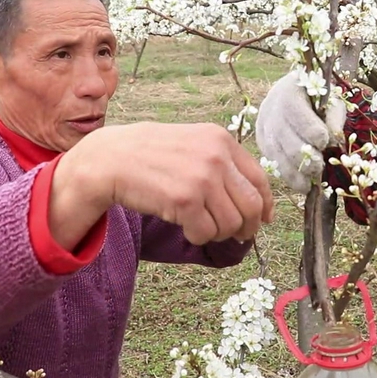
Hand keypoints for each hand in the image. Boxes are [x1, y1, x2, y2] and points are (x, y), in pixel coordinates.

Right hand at [72, 121, 274, 244]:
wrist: (111, 158)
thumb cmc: (152, 155)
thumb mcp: (193, 144)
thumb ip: (223, 163)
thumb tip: (257, 201)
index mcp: (221, 139)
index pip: (260, 179)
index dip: (265, 205)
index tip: (263, 219)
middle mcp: (216, 156)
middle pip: (252, 206)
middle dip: (247, 227)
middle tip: (236, 235)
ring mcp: (202, 178)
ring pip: (231, 224)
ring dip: (218, 233)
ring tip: (201, 226)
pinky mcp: (185, 200)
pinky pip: (206, 233)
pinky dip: (198, 237)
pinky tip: (185, 227)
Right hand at [255, 69, 346, 192]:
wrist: (290, 91)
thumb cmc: (317, 97)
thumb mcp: (330, 99)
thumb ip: (334, 117)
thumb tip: (335, 141)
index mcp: (290, 94)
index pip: (301, 120)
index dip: (316, 135)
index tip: (326, 142)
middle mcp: (271, 111)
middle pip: (287, 142)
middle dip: (305, 160)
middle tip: (320, 168)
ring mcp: (263, 128)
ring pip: (278, 157)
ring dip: (295, 175)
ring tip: (311, 186)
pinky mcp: (261, 142)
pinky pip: (272, 163)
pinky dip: (287, 176)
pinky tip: (301, 183)